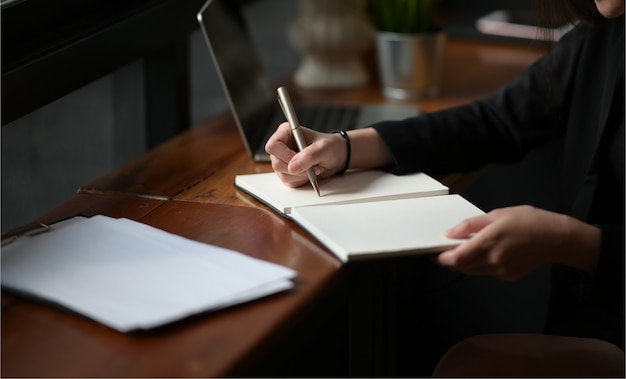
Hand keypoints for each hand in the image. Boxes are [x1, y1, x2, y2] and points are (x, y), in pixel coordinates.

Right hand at [265, 122, 346, 186]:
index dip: (285, 156)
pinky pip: (289, 182)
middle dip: (297, 169)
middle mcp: (282, 146)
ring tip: (315, 168)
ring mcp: (283, 160)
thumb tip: (293, 167)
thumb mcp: (324, 148)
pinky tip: (310, 173)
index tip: (300, 160)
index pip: (273, 146)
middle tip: (313, 166)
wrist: (337, 157)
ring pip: (282, 175)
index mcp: (286, 132)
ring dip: (301, 175)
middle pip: (276, 163)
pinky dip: (302, 180)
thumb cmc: (331, 147)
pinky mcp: (287, 172)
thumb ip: (309, 155)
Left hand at [436, 205, 600, 280]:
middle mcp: (494, 260)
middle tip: (447, 249)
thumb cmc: (531, 222)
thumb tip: (450, 233)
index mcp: (489, 241)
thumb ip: (471, 225)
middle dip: (450, 260)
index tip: (433, 252)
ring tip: (465, 249)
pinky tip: (487, 253)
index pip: (456, 258)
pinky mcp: (508, 277)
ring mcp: (501, 271)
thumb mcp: (498, 214)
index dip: (441, 258)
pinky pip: (486, 273)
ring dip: (464, 263)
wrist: (558, 239)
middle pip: (461, 267)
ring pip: (472, 272)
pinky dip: (480, 265)